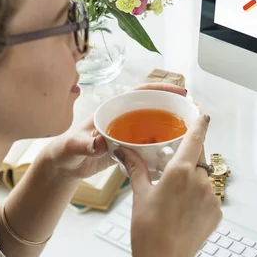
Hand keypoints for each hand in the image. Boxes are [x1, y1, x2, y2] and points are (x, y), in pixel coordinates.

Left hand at [43, 83, 188, 180]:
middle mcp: (123, 118)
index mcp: (112, 109)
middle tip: (193, 112)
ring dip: (170, 127)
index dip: (160, 89)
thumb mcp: (74, 146)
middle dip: (172, 106)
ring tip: (190, 131)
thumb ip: (86, 144)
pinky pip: (150, 144)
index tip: (179, 91)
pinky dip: (162, 146)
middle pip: (152, 107)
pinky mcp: (129, 149)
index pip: (140, 93)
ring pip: (154, 126)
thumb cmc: (65, 151)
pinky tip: (173, 152)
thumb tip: (100, 141)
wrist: (63, 167)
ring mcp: (127, 133)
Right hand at [115, 114, 221, 256]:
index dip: (200, 123)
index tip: (202, 114)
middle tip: (175, 168)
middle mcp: (199, 181)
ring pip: (204, 177)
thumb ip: (136, 168)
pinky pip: (209, 196)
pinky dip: (199, 198)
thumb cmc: (149, 231)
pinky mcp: (217, 211)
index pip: (195, 138)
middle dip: (190, 157)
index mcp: (180, 171)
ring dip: (193, 180)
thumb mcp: (140, 195)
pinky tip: (184, 210)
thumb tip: (124, 151)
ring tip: (175, 197)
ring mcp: (211, 196)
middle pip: (199, 157)